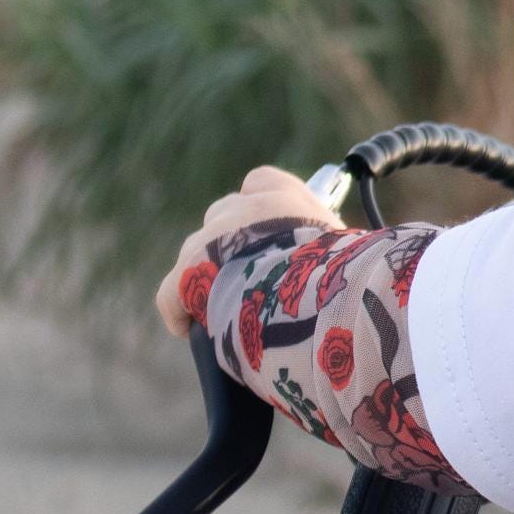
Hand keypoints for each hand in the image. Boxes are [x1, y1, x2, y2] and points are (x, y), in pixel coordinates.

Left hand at [155, 165, 347, 336]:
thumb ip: (326, 242)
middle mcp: (240, 211)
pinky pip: (170, 294)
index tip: (270, 231)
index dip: (260, 207)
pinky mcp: (184, 276)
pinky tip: (191, 331)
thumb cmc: (341, 279)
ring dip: (207, 276)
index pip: (260, 183)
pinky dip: (179, 311)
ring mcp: (208, 241)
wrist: (314, 300)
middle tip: (252, 278)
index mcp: (282, 198)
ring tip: (227, 310)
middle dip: (230, 244)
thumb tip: (336, 263)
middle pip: (222, 216)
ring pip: (194, 254)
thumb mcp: (343, 248)